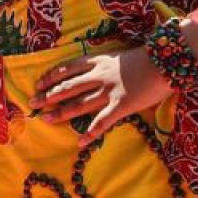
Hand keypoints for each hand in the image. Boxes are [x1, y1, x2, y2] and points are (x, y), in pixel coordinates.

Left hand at [30, 46, 171, 147]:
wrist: (165, 61)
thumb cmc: (147, 57)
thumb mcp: (120, 55)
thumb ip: (107, 64)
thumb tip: (96, 70)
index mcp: (99, 61)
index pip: (69, 69)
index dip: (52, 77)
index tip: (39, 83)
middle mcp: (99, 76)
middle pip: (68, 87)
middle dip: (49, 96)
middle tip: (33, 104)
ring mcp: (109, 91)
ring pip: (79, 104)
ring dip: (62, 113)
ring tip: (47, 120)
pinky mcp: (121, 105)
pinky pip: (102, 121)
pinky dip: (90, 133)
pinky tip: (80, 142)